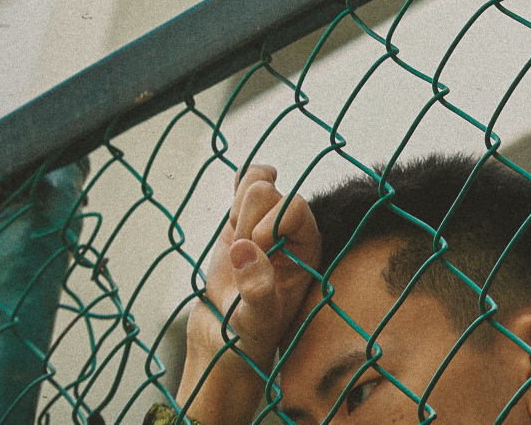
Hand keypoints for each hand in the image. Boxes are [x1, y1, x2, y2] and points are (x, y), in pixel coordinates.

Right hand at [181, 165, 321, 422]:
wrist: (224, 345)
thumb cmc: (248, 339)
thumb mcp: (254, 321)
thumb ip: (256, 289)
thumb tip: (243, 248)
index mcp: (307, 248)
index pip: (295, 207)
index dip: (268, 224)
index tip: (253, 252)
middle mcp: (290, 233)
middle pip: (270, 192)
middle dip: (249, 218)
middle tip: (241, 252)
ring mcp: (264, 227)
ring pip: (255, 185)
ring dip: (239, 208)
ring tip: (233, 241)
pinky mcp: (240, 227)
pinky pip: (244, 187)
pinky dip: (239, 184)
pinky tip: (236, 186)